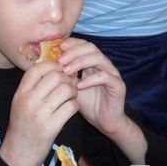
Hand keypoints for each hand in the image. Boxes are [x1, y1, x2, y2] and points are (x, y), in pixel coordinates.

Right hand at [0, 61, 78, 165]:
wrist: (18, 155)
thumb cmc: (23, 126)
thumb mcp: (21, 103)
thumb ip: (33, 86)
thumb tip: (55, 67)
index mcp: (20, 93)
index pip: (38, 68)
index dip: (52, 66)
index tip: (58, 72)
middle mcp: (28, 101)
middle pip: (55, 76)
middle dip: (66, 79)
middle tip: (68, 85)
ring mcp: (40, 114)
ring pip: (66, 90)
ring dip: (73, 92)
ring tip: (70, 97)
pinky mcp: (51, 127)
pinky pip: (71, 106)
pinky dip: (75, 105)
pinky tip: (70, 109)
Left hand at [60, 38, 147, 163]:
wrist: (104, 122)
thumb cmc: (88, 104)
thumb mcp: (72, 88)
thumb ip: (65, 77)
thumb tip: (48, 66)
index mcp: (94, 63)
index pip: (84, 45)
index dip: (72, 43)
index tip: (59, 48)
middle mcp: (104, 65)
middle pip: (91, 48)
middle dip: (74, 52)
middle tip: (60, 60)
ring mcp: (112, 74)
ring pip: (99, 58)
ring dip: (81, 62)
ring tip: (67, 71)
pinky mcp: (118, 85)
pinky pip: (105, 77)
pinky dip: (91, 79)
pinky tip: (79, 86)